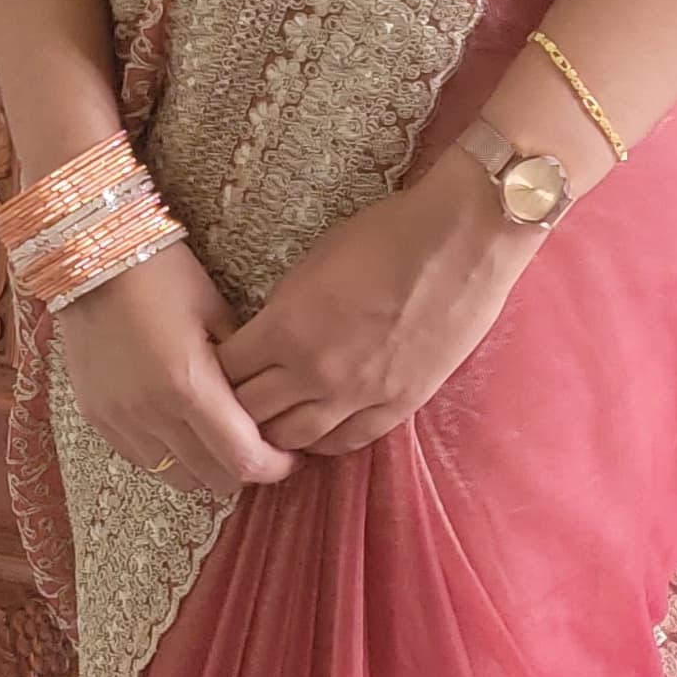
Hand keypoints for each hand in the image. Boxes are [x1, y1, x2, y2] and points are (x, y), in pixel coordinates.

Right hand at [51, 242, 295, 494]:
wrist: (92, 259)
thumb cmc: (164, 274)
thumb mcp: (216, 311)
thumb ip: (243, 367)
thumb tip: (268, 404)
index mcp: (189, 384)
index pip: (242, 459)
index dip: (274, 467)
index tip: (290, 456)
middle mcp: (152, 413)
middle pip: (212, 479)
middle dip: (245, 470)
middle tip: (262, 449)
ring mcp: (120, 420)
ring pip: (176, 477)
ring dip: (206, 468)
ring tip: (220, 442)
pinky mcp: (97, 419)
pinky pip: (143, 460)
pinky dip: (170, 457)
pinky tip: (182, 431)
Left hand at [215, 151, 538, 456]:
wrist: (462, 240)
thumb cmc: (388, 234)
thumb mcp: (313, 263)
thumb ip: (283, 310)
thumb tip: (266, 338)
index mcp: (287, 328)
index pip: (225, 373)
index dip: (214, 371)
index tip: (214, 365)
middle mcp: (315, 372)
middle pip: (250, 414)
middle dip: (235, 407)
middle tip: (232, 400)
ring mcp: (359, 394)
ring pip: (294, 438)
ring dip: (275, 432)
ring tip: (270, 422)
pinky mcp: (398, 405)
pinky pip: (345, 443)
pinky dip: (322, 442)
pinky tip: (315, 431)